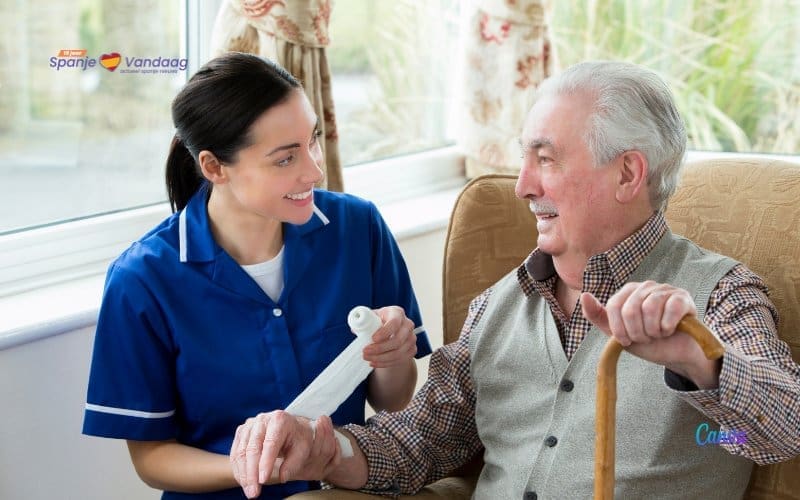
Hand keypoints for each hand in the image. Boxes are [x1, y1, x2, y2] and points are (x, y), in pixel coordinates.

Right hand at [230, 411, 339, 498]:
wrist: (292, 430)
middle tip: (254, 492)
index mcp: (280, 420)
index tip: (263, 480)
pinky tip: (244, 482)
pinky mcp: (241, 433)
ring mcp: (249, 425)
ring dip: (243, 474)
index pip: (271, 443)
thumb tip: (283, 477)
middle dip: (251, 473)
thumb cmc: (298, 439)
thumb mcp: (303, 449)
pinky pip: (235, 453)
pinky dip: (238, 470)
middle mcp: (262, 420)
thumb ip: (293, 463)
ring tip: (250, 491)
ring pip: (240, 452)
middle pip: (252, 448)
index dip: (265, 463)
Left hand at [361, 306, 417, 367]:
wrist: (390, 330)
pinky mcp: (412, 349)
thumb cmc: (379, 321)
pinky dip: (386, 363)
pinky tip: (375, 362)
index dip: (384, 332)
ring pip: (399, 353)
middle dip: (380, 349)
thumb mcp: (371, 316)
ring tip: (367, 358)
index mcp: (397, 312)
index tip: (372, 339)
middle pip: (398, 341)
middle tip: (365, 352)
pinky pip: (400, 360)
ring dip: (381, 358)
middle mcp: (408, 324)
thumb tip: (355, 329)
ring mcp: (411, 338)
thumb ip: (363, 321)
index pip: (394, 323)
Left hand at [581, 281, 720, 387]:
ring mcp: (665, 289)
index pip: (614, 306)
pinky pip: (670, 310)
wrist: (676, 353)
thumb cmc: (647, 341)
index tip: (627, 340)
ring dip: (653, 331)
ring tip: (658, 334)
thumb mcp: (618, 332)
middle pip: (630, 310)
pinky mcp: (682, 297)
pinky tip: (670, 330)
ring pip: (650, 309)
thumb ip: (598, 316)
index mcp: (628, 292)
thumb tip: (584, 295)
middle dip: (637, 332)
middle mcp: (645, 286)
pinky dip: (668, 327)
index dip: (619, 329)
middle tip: (646, 338)